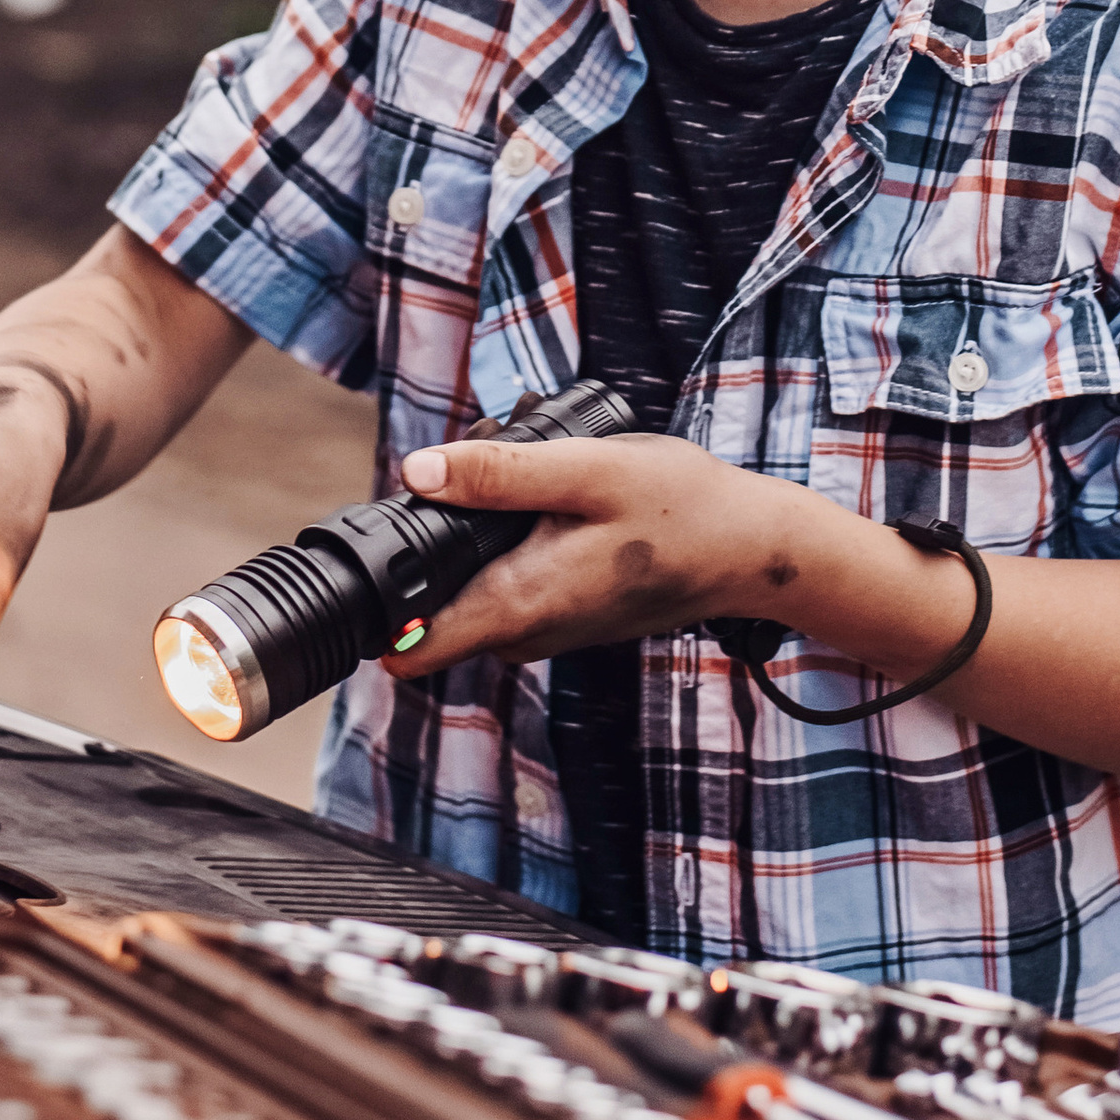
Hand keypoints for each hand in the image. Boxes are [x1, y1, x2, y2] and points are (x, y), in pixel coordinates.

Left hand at [382, 429, 817, 677]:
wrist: (752, 550)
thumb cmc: (680, 507)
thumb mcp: (587, 471)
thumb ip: (499, 474)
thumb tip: (416, 472)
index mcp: (518, 604)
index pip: (412, 648)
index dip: (374, 611)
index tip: (367, 562)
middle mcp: (525, 632)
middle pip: (433, 611)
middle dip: (429, 550)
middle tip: (466, 479)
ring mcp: (547, 628)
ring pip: (471, 595)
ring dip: (473, 543)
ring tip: (521, 481)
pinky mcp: (565, 614)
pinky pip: (507, 588)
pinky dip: (508, 549)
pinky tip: (549, 502)